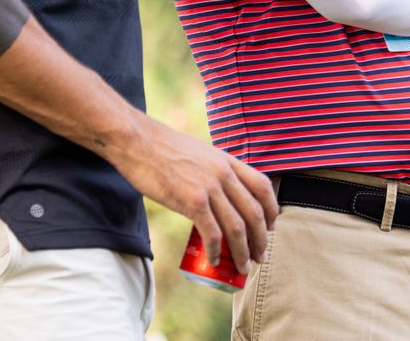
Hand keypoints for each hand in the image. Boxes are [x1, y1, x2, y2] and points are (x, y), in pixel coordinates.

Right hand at [114, 121, 277, 272]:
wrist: (138, 142)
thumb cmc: (164, 149)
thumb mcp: (201, 153)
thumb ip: (215, 171)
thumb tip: (221, 195)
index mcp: (228, 161)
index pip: (263, 186)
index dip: (272, 210)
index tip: (270, 227)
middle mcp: (224, 174)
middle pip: (254, 212)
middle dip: (261, 239)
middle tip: (259, 256)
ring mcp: (209, 188)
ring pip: (237, 227)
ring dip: (242, 252)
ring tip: (242, 267)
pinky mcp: (191, 201)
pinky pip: (212, 233)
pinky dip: (215, 251)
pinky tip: (213, 261)